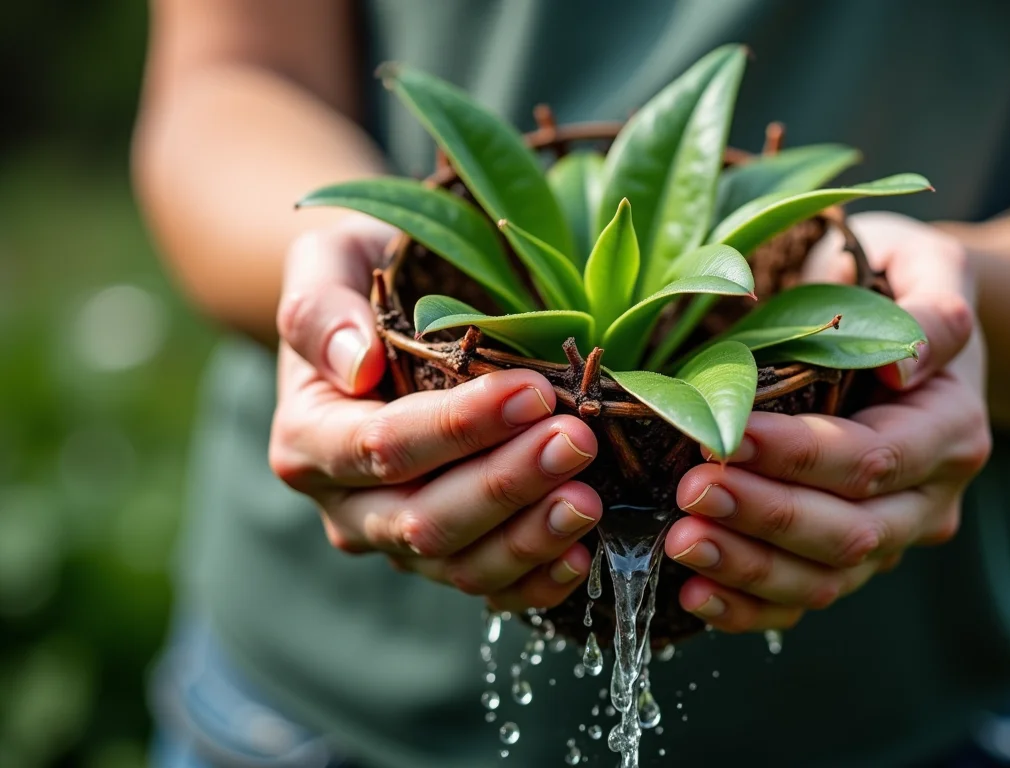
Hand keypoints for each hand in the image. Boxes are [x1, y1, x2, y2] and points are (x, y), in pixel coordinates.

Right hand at [268, 217, 601, 610]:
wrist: (385, 318)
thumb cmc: (362, 275)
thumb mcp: (329, 260)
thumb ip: (323, 308)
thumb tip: (355, 364)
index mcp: (309, 439)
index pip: (382, 447)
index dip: (458, 428)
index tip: (531, 392)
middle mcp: (347, 505)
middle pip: (423, 518)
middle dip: (505, 484)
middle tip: (576, 441)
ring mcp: (397, 539)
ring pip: (458, 564)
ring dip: (528, 538)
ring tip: (588, 499)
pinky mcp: (448, 556)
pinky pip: (488, 587)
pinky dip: (533, 582)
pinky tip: (580, 556)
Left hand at [664, 212, 991, 631]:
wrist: (908, 330)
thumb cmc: (899, 281)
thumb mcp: (926, 265)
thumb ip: (931, 313)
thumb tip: (901, 365)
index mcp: (951, 428)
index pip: (874, 458)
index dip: (800, 457)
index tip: (727, 436)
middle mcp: (930, 497)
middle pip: (852, 531)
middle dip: (766, 516)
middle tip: (690, 491)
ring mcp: (891, 536)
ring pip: (829, 578)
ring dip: (750, 569)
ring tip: (680, 542)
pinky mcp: (849, 558)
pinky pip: (804, 600)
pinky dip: (750, 607)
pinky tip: (693, 592)